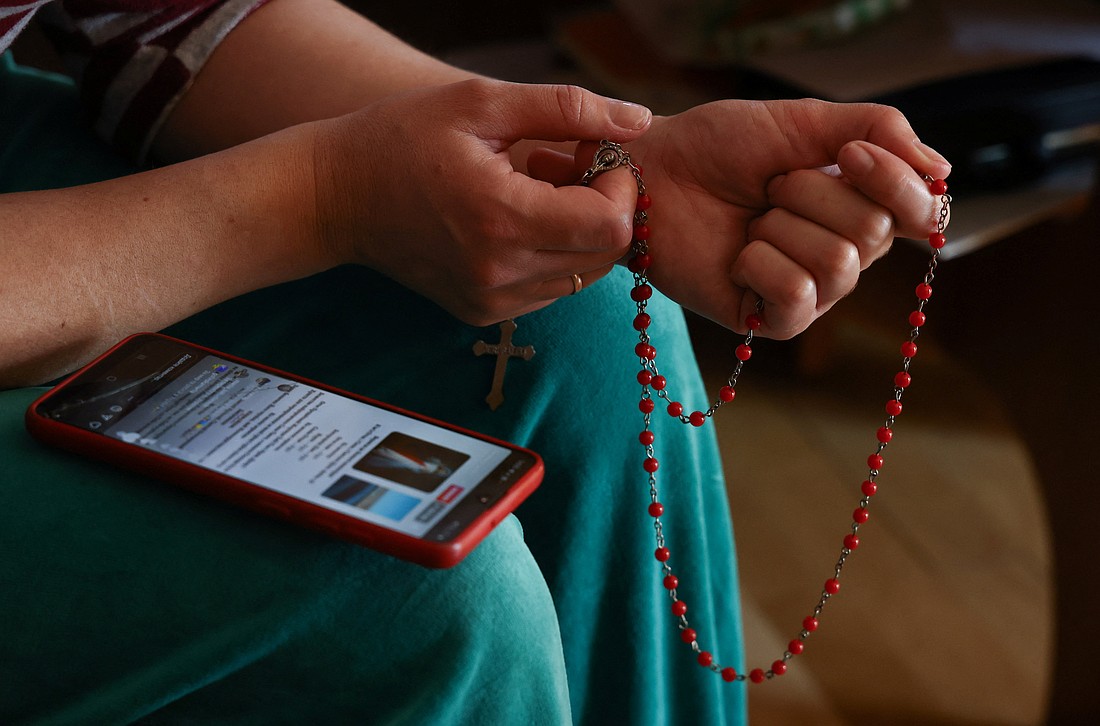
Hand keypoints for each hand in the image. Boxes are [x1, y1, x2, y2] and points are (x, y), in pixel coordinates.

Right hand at [311, 78, 652, 324]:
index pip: (611, 226)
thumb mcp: (482, 103)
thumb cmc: (404, 136)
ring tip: (534, 192)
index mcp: (502, 218)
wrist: (335, 197)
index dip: (621, 185)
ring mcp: (490, 302)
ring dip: (578, 233)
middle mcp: (499, 274)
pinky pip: (549, 289)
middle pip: (605, 256)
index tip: (591, 152)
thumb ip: (567, 108)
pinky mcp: (481, 313)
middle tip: (566, 168)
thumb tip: (640, 120)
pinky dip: (551, 254)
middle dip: (605, 207)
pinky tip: (516, 220)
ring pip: (582, 276)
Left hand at [530, 99, 951, 337]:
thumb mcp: (807, 121)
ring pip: (838, 266)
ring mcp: (811, 291)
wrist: (656, 172)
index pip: (922, 210)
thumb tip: (943, 171)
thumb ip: (880, 131)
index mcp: (861, 205)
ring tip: (751, 219)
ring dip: (782, 226)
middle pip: (874, 235)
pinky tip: (738, 255)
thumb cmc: (722, 146)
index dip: (894, 183)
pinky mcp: (772, 321)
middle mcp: (845, 252)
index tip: (848, 154)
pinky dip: (760, 263)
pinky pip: (797, 297)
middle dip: (813, 195)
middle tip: (769, 187)